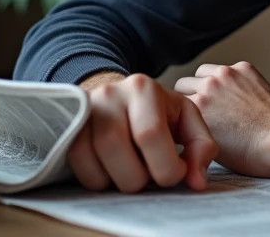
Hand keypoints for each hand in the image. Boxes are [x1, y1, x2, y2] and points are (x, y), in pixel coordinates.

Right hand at [68, 73, 218, 192]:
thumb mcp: (185, 119)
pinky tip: (113, 171)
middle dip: (141, 177)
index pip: (151, 134)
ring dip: (120, 180)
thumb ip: (200, 146)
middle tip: (151, 174)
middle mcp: (110, 94)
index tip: (174, 173)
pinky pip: (79, 165)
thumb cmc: (156, 113)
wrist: (117, 99)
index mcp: (144, 88)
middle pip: (119, 149)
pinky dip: (98, 179)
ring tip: (133, 171)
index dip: (165, 166)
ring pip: (98, 160)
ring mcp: (85, 111)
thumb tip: (196, 181)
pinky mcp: (68, 128)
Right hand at [174, 61, 269, 178]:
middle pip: (183, 85)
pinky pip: (227, 69)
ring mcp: (226, 75)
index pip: (173, 104)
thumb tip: (187, 127)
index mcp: (194, 108)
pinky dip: (229, 79)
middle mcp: (207, 87)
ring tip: (217, 99)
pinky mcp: (244, 68)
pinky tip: (238, 94)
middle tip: (201, 109)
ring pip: (202, 72)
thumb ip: (193, 130)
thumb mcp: (209, 149)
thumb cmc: (250, 153)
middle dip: (189, 95)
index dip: (178, 114)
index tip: (183, 119)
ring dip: (206, 82)